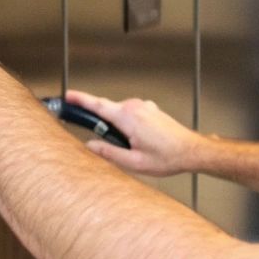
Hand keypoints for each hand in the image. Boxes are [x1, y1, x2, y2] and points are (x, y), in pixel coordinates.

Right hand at [63, 89, 206, 176]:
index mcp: (128, 117)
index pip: (97, 105)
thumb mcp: (133, 161)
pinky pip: (130, 114)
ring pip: (119, 114)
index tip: (68, 96)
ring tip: (134, 148)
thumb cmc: (168, 156)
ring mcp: (143, 106)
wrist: (191, 151)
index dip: (80, 100)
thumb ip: (108, 152)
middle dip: (103, 126)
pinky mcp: (149, 109)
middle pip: (107, 111)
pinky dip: (128, 125)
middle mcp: (135, 107)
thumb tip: (90, 146)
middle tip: (115, 144)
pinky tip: (140, 142)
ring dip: (119, 128)